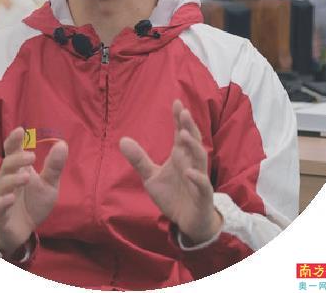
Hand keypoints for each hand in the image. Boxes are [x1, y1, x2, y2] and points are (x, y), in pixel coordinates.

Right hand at [0, 127, 67, 257]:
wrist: (23, 231)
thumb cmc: (33, 203)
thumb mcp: (49, 184)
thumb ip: (54, 166)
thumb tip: (62, 143)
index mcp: (18, 169)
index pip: (12, 151)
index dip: (14, 140)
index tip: (20, 130)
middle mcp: (6, 180)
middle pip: (6, 164)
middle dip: (17, 159)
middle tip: (32, 156)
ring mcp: (1, 196)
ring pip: (1, 184)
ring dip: (12, 180)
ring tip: (26, 177)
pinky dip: (3, 201)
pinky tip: (10, 198)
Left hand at [120, 100, 221, 244]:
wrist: (187, 222)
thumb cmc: (172, 196)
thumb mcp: (151, 177)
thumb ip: (139, 159)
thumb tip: (122, 140)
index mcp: (180, 156)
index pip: (181, 132)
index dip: (179, 118)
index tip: (176, 102)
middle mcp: (191, 163)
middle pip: (193, 140)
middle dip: (189, 126)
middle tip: (183, 111)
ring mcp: (198, 177)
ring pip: (200, 158)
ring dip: (193, 146)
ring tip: (184, 134)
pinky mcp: (203, 195)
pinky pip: (203, 185)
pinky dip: (197, 178)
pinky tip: (188, 172)